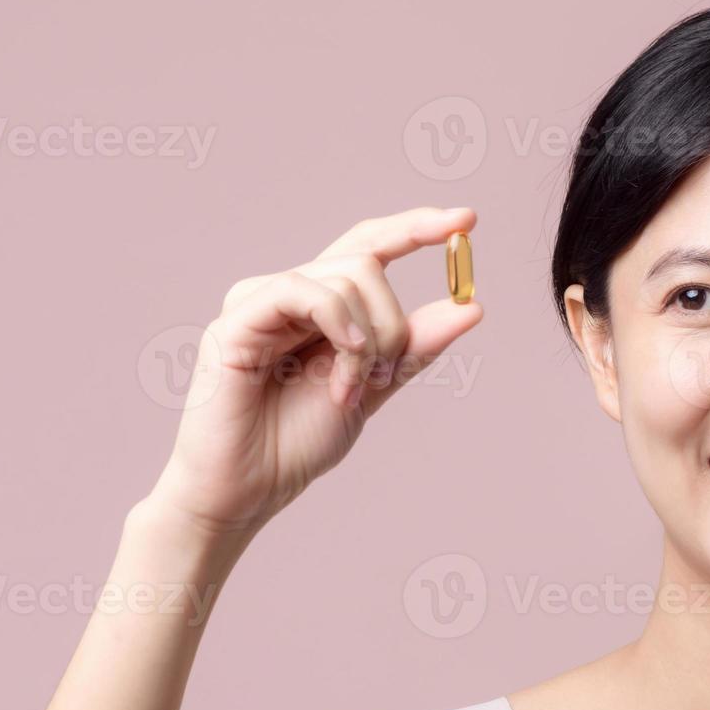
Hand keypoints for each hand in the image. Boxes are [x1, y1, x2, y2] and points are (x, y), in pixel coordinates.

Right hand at [147, 207, 482, 545]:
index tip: (468, 219)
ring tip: (348, 391)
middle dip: (393, 322)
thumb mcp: (374, 387)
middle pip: (367, 262)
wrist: (249, 489)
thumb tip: (471, 307)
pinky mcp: (237, 319)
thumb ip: (415, 346)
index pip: (370, 245)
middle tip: (385, 375)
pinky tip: (341, 371)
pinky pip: (302, 291)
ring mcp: (259, 301)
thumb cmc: (296, 442)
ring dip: (367, 341)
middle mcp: (288, 292)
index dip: (417, 228)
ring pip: (346, 277)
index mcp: (319, 304)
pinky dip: (338, 325)